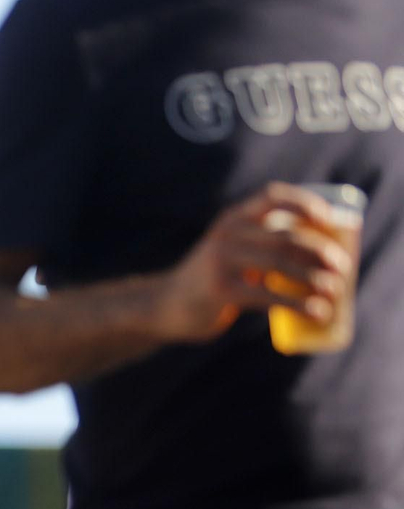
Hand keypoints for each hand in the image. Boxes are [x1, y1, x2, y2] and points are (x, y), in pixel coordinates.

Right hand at [155, 182, 351, 342]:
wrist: (166, 305)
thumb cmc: (212, 279)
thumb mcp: (230, 250)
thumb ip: (260, 244)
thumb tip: (322, 253)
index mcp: (232, 219)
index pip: (273, 196)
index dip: (306, 203)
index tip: (329, 220)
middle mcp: (226, 234)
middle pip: (285, 236)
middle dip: (321, 251)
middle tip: (342, 268)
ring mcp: (220, 261)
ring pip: (280, 264)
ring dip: (314, 278)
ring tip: (334, 291)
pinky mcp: (219, 291)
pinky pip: (267, 295)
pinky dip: (297, 304)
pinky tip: (314, 312)